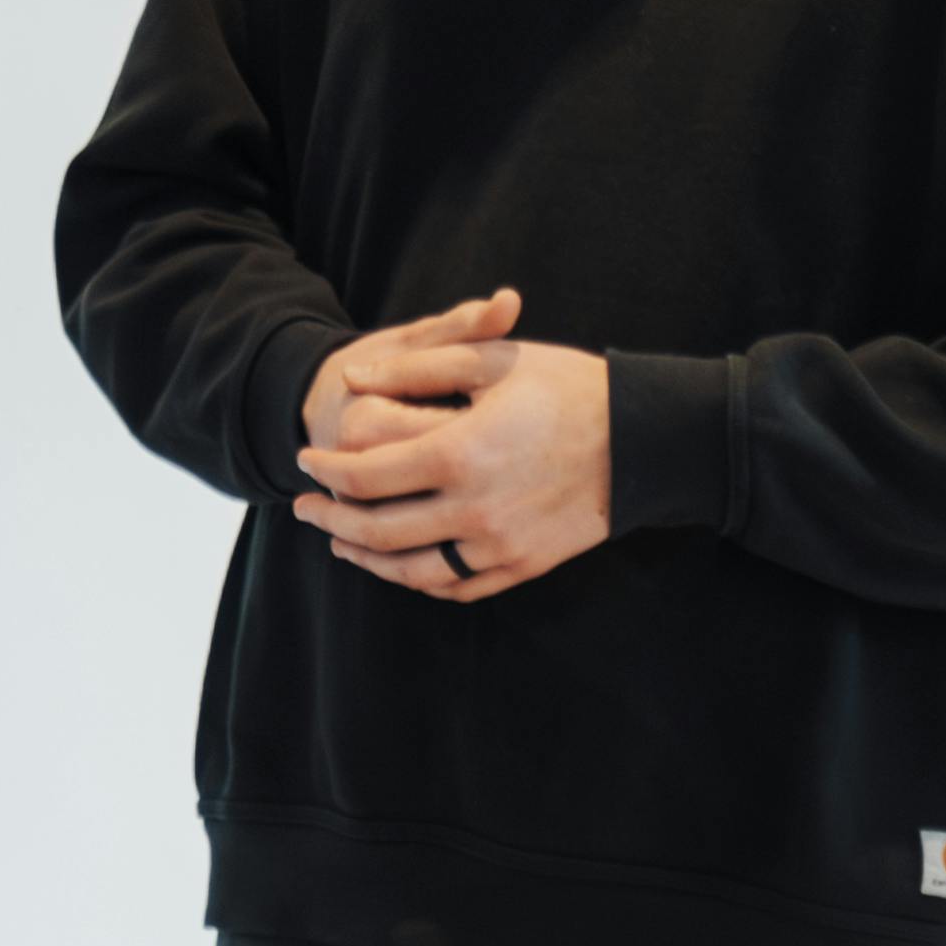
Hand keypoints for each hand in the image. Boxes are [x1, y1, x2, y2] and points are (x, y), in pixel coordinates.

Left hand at [295, 283, 611, 601]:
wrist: (644, 441)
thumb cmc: (568, 388)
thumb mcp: (493, 360)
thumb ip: (416, 366)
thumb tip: (352, 379)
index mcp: (459, 452)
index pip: (366, 475)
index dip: (325, 468)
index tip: (305, 459)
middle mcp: (473, 508)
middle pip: (377, 530)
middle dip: (329, 519)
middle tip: (301, 509)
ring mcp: (499, 545)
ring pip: (411, 569)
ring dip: (366, 558)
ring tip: (340, 543)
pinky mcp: (522, 565)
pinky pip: (456, 585)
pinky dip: (418, 579)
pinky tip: (399, 564)